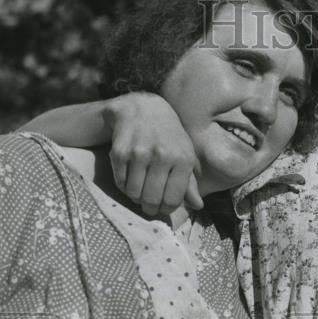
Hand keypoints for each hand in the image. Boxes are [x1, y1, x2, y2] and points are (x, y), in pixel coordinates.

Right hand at [102, 93, 201, 216]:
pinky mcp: (119, 152)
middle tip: (150, 208)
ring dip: (136, 198)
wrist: (143, 109)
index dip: (167, 209)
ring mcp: (139, 153)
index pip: (173, 198)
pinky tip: (131, 181)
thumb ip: (190, 183)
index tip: (164, 208)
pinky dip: (125, 187)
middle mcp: (162, 156)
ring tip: (141, 193)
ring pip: (134, 193)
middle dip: (151, 209)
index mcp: (183, 159)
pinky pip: (121, 183)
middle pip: (152, 199)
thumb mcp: (185, 155)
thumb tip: (198, 206)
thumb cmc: (169, 137)